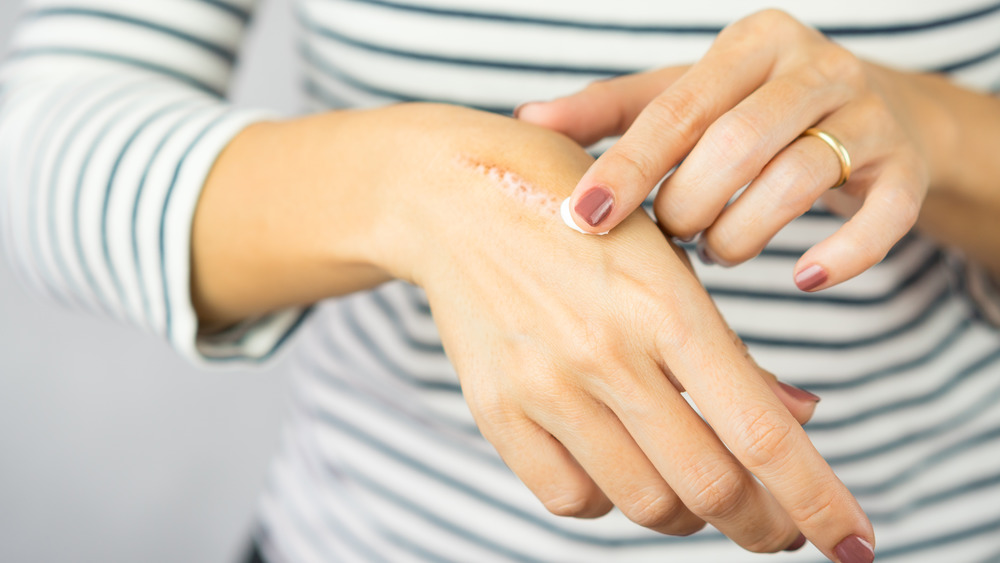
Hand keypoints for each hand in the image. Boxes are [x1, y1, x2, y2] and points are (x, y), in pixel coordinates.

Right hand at [378, 105, 871, 559]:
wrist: (451, 197)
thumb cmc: (575, 214)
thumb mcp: (665, 259)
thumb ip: (730, 349)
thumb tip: (800, 418)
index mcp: (665, 305)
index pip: (760, 433)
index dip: (818, 500)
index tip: (851, 543)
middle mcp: (605, 354)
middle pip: (710, 487)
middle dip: (763, 524)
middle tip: (777, 527)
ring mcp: (543, 387)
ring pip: (645, 504)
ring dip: (688, 515)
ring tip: (697, 491)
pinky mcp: (496, 410)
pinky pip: (570, 499)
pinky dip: (610, 502)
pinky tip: (622, 468)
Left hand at [517, 9, 931, 291]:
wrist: (870, 112)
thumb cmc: (749, 111)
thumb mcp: (682, 99)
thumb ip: (610, 110)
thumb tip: (528, 119)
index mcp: (750, 44)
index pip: (676, 109)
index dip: (626, 168)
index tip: (581, 218)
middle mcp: (813, 67)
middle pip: (736, 143)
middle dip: (687, 206)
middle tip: (669, 237)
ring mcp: (867, 115)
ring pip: (798, 179)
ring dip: (742, 235)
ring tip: (716, 251)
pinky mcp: (905, 168)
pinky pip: (883, 217)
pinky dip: (842, 255)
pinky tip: (804, 278)